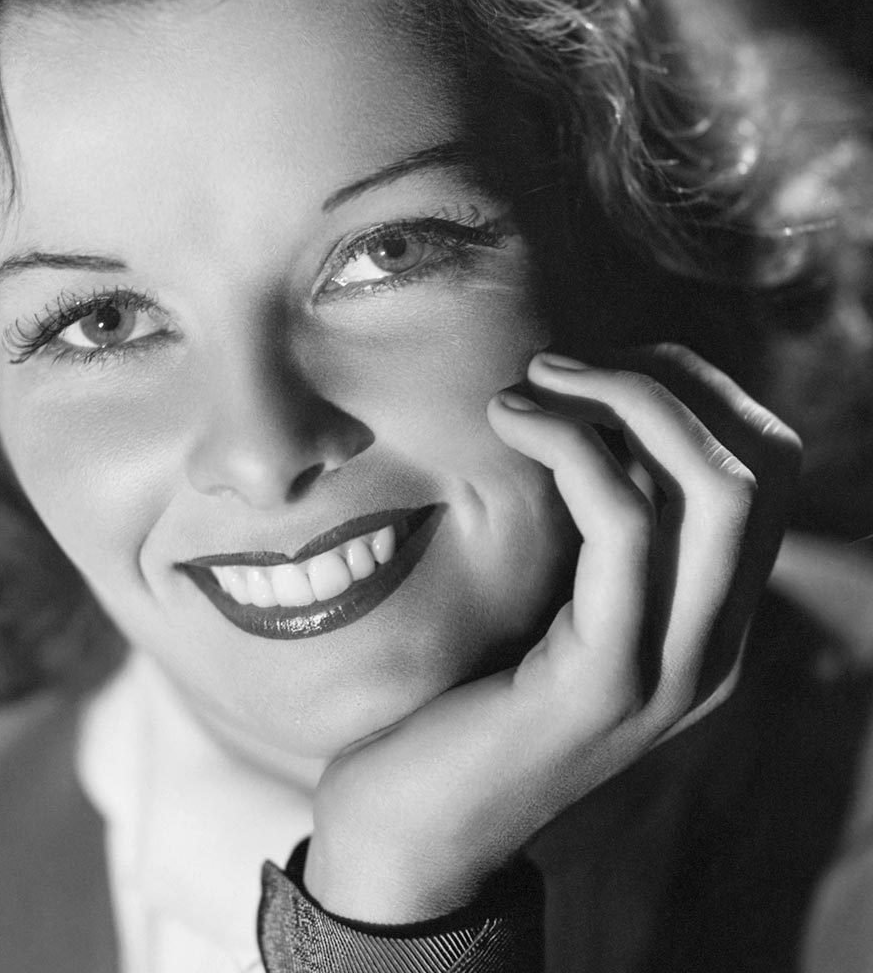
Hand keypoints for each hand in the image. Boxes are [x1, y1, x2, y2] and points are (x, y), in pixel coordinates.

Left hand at [303, 344, 800, 922]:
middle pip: (761, 466)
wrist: (415, 820)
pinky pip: (624, 526)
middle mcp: (716, 647)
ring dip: (620, 400)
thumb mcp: (553, 598)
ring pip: (716, 488)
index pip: (769, 469)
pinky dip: (571, 447)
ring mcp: (673, 671)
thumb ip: (596, 531)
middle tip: (558, 363)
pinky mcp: (605, 681)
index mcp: (710, 620)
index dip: (698, 388)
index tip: (599, 365)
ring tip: (526, 384)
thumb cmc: (466, 690)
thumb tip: (593, 407)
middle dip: (665, 382)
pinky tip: (506, 422)